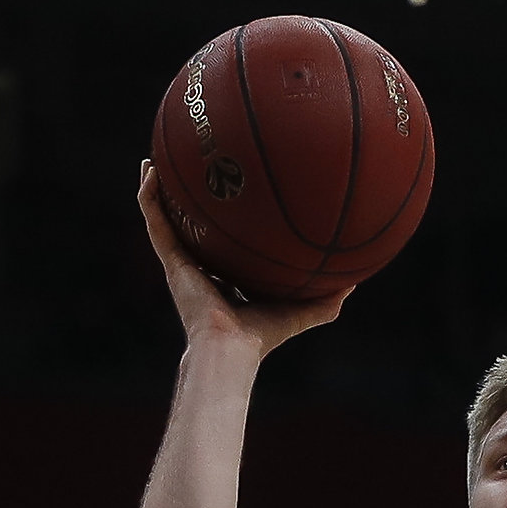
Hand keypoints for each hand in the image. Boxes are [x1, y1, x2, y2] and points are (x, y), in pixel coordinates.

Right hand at [138, 162, 351, 353]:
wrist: (232, 347)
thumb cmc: (264, 335)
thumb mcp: (304, 310)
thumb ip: (329, 298)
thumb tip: (358, 281)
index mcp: (227, 278)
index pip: (225, 246)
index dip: (226, 225)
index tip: (230, 197)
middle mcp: (202, 268)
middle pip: (191, 227)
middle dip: (188, 201)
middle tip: (191, 169)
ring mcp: (183, 264)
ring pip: (164, 219)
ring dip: (157, 190)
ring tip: (153, 160)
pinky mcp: (171, 261)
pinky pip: (156, 222)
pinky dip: (149, 197)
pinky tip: (148, 171)